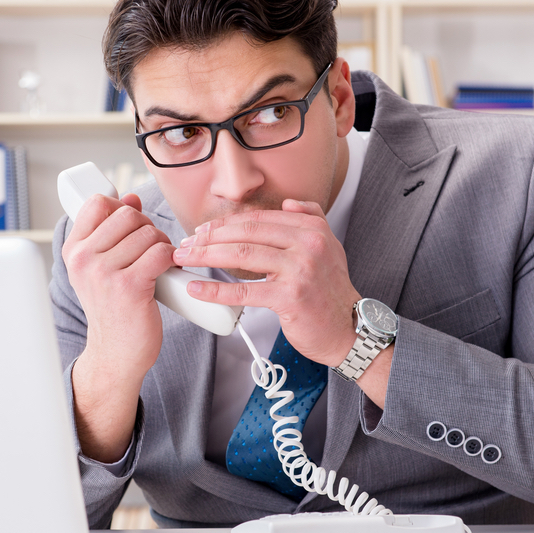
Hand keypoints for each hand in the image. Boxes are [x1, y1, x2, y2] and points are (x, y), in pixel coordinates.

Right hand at [61, 193, 174, 460]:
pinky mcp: (129, 286)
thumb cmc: (113, 309)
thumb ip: (111, 232)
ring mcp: (104, 273)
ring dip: (162, 246)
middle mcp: (84, 260)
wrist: (116, 353)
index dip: (122, 208)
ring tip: (156, 266)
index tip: (130, 227)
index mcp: (74, 251)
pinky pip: (161, 253)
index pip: (98, 203)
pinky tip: (165, 273)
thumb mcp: (101, 268)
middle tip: (149, 251)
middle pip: (129, 215)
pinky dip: (170, 260)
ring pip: (149, 233)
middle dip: (147, 228)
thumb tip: (130, 198)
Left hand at [171, 199, 359, 367]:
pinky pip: (245, 290)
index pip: (258, 219)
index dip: (225, 223)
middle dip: (209, 237)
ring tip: (185, 259)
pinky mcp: (290, 297)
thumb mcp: (330, 246)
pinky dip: (216, 289)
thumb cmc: (331, 292)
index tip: (202, 231)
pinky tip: (197, 288)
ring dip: (206, 256)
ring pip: (241, 255)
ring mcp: (299, 270)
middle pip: (246, 233)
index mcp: (312, 229)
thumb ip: (312, 218)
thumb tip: (287, 203)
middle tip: (186, 244)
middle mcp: (308, 244)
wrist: (348, 330)